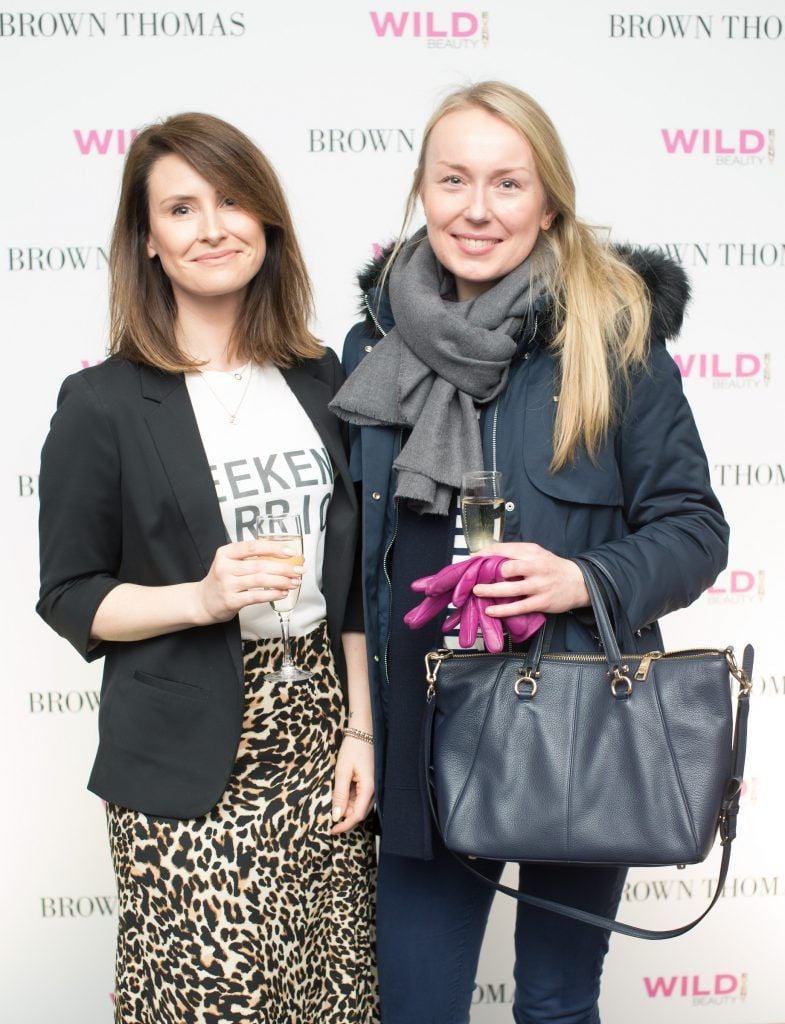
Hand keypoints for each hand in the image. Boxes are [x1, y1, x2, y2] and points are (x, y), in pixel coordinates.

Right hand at [193, 538, 303, 624]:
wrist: (202, 601)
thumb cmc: (223, 580)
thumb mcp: (230, 563)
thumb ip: (251, 558)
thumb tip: (283, 557)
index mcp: (226, 553)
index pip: (253, 546)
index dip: (273, 548)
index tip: (290, 552)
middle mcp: (225, 567)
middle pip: (260, 565)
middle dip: (284, 568)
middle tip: (299, 570)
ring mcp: (227, 585)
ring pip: (260, 580)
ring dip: (281, 581)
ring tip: (294, 582)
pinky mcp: (231, 601)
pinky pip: (257, 596)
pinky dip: (273, 594)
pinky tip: (282, 593)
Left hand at [331, 735, 374, 834]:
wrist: (363, 731)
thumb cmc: (353, 748)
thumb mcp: (342, 771)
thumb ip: (339, 795)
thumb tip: (336, 816)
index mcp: (369, 788)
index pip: (357, 815)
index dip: (345, 825)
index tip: (332, 829)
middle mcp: (374, 789)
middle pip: (360, 812)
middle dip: (345, 816)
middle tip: (330, 814)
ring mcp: (373, 786)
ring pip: (360, 805)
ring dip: (347, 806)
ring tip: (334, 799)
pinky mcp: (371, 782)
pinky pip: (361, 796)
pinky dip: (350, 798)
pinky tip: (341, 793)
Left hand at [472, 542, 588, 616]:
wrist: (579, 582)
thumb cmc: (551, 567)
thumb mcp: (536, 553)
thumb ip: (515, 553)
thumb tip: (486, 554)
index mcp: (532, 552)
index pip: (504, 549)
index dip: (485, 554)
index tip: (472, 560)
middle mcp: (536, 567)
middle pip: (508, 567)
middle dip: (490, 572)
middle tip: (475, 577)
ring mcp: (539, 585)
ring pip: (511, 588)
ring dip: (490, 591)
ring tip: (477, 591)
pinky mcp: (541, 602)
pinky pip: (518, 607)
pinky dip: (502, 610)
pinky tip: (490, 611)